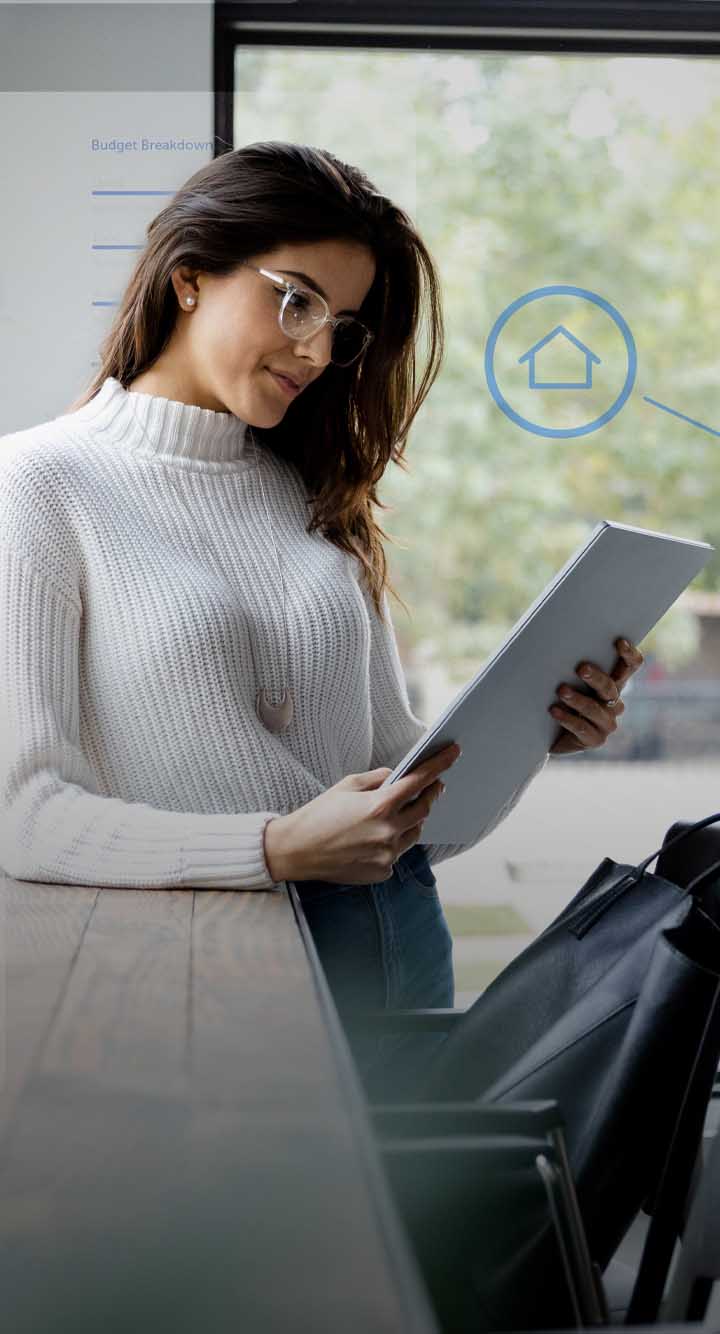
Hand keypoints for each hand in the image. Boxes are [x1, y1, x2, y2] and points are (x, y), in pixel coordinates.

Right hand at [264, 741, 460, 884]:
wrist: (296, 850)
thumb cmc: (319, 814)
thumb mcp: (347, 785)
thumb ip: (378, 779)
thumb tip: (398, 776)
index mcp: (379, 805)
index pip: (419, 781)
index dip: (439, 765)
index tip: (454, 753)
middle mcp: (388, 831)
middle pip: (424, 809)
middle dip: (430, 794)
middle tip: (432, 785)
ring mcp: (387, 855)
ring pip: (414, 833)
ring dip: (412, 820)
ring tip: (400, 812)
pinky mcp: (382, 871)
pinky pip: (398, 853)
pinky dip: (393, 842)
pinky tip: (375, 838)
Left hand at [548, 637, 643, 755]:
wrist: (550, 735)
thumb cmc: (559, 699)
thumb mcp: (568, 680)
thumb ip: (572, 668)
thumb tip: (563, 646)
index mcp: (613, 684)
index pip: (630, 667)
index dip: (629, 655)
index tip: (618, 642)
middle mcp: (614, 704)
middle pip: (610, 687)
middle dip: (596, 677)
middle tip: (581, 668)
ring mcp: (607, 723)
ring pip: (595, 708)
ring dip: (577, 699)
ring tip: (561, 690)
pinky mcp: (595, 740)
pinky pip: (582, 728)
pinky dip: (567, 718)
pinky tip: (553, 710)